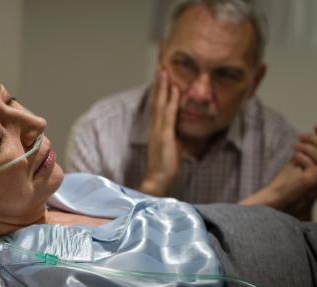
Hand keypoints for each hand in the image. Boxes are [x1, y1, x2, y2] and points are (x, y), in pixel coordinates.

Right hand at [138, 68, 182, 195]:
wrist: (158, 177)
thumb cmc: (165, 161)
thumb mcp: (171, 141)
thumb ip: (173, 128)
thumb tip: (180, 120)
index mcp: (157, 124)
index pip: (158, 100)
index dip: (159, 84)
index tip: (162, 68)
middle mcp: (155, 123)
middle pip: (156, 97)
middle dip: (158, 78)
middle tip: (159, 61)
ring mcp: (159, 129)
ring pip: (160, 102)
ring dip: (162, 85)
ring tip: (163, 68)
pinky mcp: (165, 135)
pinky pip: (169, 115)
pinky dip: (170, 101)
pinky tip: (174, 89)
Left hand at [241, 127, 316, 219]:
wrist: (275, 195)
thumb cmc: (287, 178)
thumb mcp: (301, 158)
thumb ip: (310, 147)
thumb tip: (315, 129)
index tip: (314, 126)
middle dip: (314, 140)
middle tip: (300, 137)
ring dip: (307, 147)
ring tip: (294, 146)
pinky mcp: (313, 180)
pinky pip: (312, 163)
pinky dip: (302, 156)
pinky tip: (294, 156)